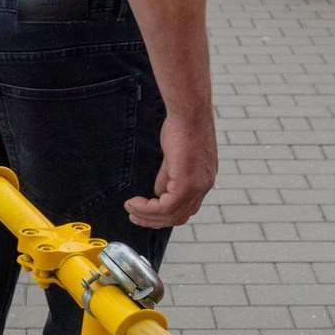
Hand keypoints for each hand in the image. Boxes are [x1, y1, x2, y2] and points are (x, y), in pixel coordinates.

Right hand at [124, 106, 216, 227]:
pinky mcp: (187, 184)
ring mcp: (197, 187)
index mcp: (204, 180)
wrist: (189, 114)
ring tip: (130, 209)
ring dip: (146, 216)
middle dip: (152, 221)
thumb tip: (157, 194)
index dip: (164, 215)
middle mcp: (204, 186)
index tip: (145, 212)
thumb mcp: (174, 159)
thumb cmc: (183, 127)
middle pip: (178, 217)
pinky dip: (147, 209)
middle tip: (133, 216)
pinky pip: (165, 207)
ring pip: (170, 215)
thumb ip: (168, 178)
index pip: (185, 209)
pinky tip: (135, 202)